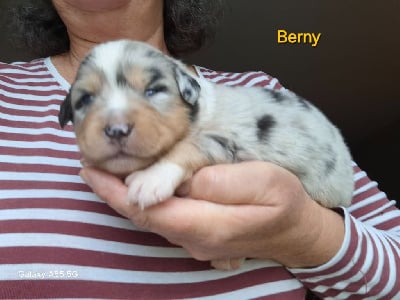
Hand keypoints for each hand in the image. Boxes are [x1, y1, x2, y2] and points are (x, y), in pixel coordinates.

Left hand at [80, 161, 344, 267]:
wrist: (299, 233)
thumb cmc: (286, 203)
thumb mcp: (265, 183)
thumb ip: (224, 182)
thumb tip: (186, 180)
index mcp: (208, 225)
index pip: (150, 209)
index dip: (117, 191)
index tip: (90, 170)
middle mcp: (194, 238)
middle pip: (144, 216)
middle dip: (113, 193)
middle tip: (88, 166)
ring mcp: (195, 240)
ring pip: (151, 219)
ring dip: (125, 197)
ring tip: (104, 172)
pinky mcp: (199, 234)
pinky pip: (163, 218)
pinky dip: (144, 202)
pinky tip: (136, 186)